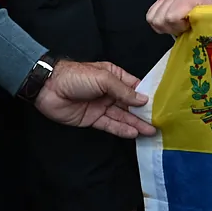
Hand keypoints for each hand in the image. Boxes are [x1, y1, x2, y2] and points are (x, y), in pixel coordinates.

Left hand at [34, 60, 155, 138]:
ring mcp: (102, 106)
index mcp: (114, 76)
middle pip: (131, 104)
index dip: (148, 96)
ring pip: (123, 116)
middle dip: (144, 113)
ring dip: (136, 124)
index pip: (135, 87)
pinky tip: (134, 133)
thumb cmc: (76, 76)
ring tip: (151, 131)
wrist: (48, 88)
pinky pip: (110, 125)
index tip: (163, 104)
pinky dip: (122, 129)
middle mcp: (110, 92)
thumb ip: (124, 91)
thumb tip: (144, 100)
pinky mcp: (93, 119)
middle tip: (160, 122)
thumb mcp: (104, 78)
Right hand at [146, 0, 211, 35]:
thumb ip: (199, 26)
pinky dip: (159, 22)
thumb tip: (191, 34)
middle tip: (182, 29)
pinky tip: (170, 23)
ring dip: (164, 25)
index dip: (178, 28)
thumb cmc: (211, 18)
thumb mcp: (209, 24)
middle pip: (160, 19)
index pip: (171, 17)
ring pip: (153, 17)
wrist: (211, 8)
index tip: (188, 28)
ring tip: (176, 26)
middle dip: (170, 28)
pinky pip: (150, 14)